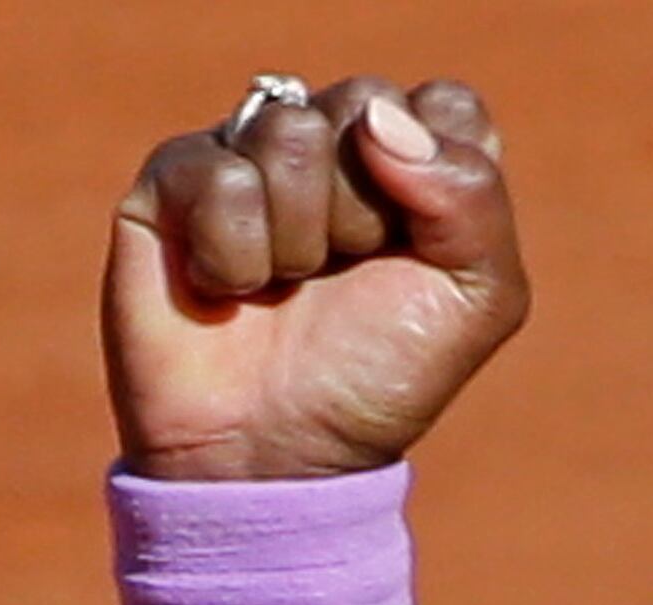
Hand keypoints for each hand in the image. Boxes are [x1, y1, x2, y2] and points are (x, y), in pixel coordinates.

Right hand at [105, 77, 528, 481]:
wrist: (276, 451)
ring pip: (291, 134)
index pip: (443, 105)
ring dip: (301, 240)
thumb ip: (474, 196)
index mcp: (416, 164)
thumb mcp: (476, 300)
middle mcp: (334, 146)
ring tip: (285, 286)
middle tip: (343, 276)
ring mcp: (249, 151)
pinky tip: (228, 290)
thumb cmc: (376, 376)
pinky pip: (219, 175)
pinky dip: (235, 255)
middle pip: (364, 107)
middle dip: (365, 215)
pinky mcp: (176, 176)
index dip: (438, 179)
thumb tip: (380, 119)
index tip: (419, 251)